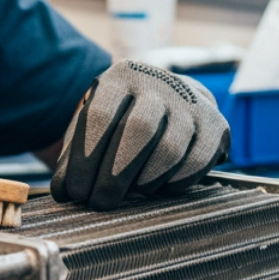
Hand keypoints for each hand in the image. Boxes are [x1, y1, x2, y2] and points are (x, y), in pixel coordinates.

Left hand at [50, 60, 228, 209]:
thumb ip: (76, 155)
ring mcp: (190, 103)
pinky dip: (175, 182)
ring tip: (131, 191)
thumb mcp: (94, 123)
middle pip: (138, 131)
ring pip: (169, 150)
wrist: (170, 96)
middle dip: (114, 176)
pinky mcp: (215, 124)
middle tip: (99, 203)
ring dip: (145, 181)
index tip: (75, 192)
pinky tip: (159, 186)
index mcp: (122, 76)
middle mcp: (159, 83)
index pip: (101, 116)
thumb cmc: (122, 117)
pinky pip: (196, 162)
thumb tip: (63, 192)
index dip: (85, 159)